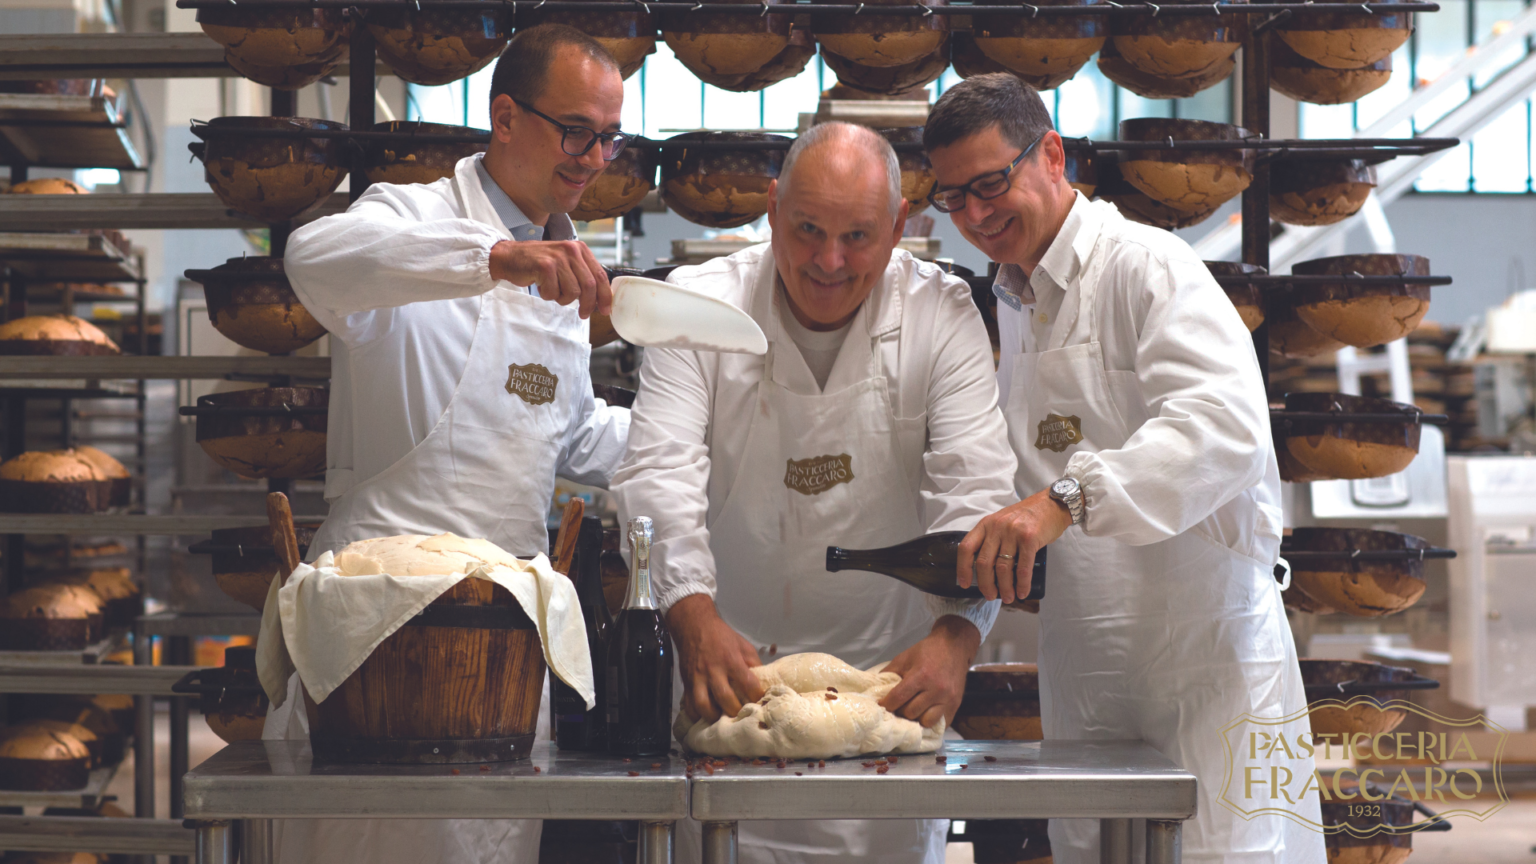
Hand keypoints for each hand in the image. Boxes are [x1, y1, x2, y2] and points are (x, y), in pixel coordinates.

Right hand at [489, 239, 611, 318]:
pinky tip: (541, 285)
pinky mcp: (545, 266)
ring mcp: (558, 257)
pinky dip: (548, 295)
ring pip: (572, 292)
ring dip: (562, 298)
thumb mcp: (565, 263)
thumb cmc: (538, 263)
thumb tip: (600, 298)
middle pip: (589, 286)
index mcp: (580, 249)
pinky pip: (554, 293)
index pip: (600, 275)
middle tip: (583, 314)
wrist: (509, 256)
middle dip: (588, 304)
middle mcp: (571, 250)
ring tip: (552, 290)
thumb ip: (582, 275)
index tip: (606, 310)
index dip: (604, 295)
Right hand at [666, 594, 764, 723]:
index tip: (759, 701)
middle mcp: (714, 671)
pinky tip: (704, 715)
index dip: (756, 696)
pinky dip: (696, 714)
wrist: (694, 626)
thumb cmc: (721, 636)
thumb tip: (763, 681)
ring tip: (721, 718)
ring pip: (703, 705)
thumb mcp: (743, 645)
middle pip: (726, 699)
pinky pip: (689, 704)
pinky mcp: (687, 682)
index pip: (748, 684)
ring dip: (713, 716)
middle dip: (735, 711)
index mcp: (732, 660)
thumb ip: (753, 663)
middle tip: (740, 714)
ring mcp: (698, 678)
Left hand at [879, 616, 980, 727]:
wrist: (954, 646)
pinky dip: (931, 722)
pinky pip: (941, 723)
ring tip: (912, 712)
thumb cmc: (926, 651)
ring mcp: (948, 699)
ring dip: (916, 719)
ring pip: (926, 722)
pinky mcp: (956, 705)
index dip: (886, 704)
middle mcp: (935, 690)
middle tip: (897, 708)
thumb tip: (874, 689)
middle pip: (911, 712)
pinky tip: (925, 714)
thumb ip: (889, 673)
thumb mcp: (904, 657)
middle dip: (900, 712)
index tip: (882, 706)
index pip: (898, 698)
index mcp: (921, 676)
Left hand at [957, 488, 1073, 603]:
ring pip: (1003, 568)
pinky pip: (1023, 568)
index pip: (966, 548)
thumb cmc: (1026, 516)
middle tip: (990, 596)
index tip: (964, 584)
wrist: (1051, 504)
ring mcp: (1013, 533)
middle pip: (984, 563)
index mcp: (986, 524)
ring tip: (1008, 597)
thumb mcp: (1002, 522)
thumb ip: (992, 539)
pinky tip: (1022, 592)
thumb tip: (986, 570)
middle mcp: (997, 527)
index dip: (962, 568)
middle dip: (986, 584)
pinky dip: (1022, 584)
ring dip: (1005, 588)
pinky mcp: (1030, 539)